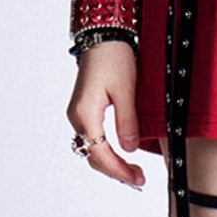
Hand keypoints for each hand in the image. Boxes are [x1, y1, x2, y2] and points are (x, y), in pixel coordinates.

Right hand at [66, 42, 148, 188]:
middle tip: (139, 178)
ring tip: (133, 170)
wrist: (103, 37)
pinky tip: (122, 154)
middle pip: (92, 155)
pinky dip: (106, 151)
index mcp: (85, 113)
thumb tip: (130, 149)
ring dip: (110, 163)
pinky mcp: (84, 111)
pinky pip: (92, 139)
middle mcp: (77, 117)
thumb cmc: (114, 58)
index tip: (136, 178)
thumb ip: (128, 121)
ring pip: (91, 149)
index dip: (118, 169)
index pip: (100, 152)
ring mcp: (78, 114)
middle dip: (115, 171)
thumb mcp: (126, 90)